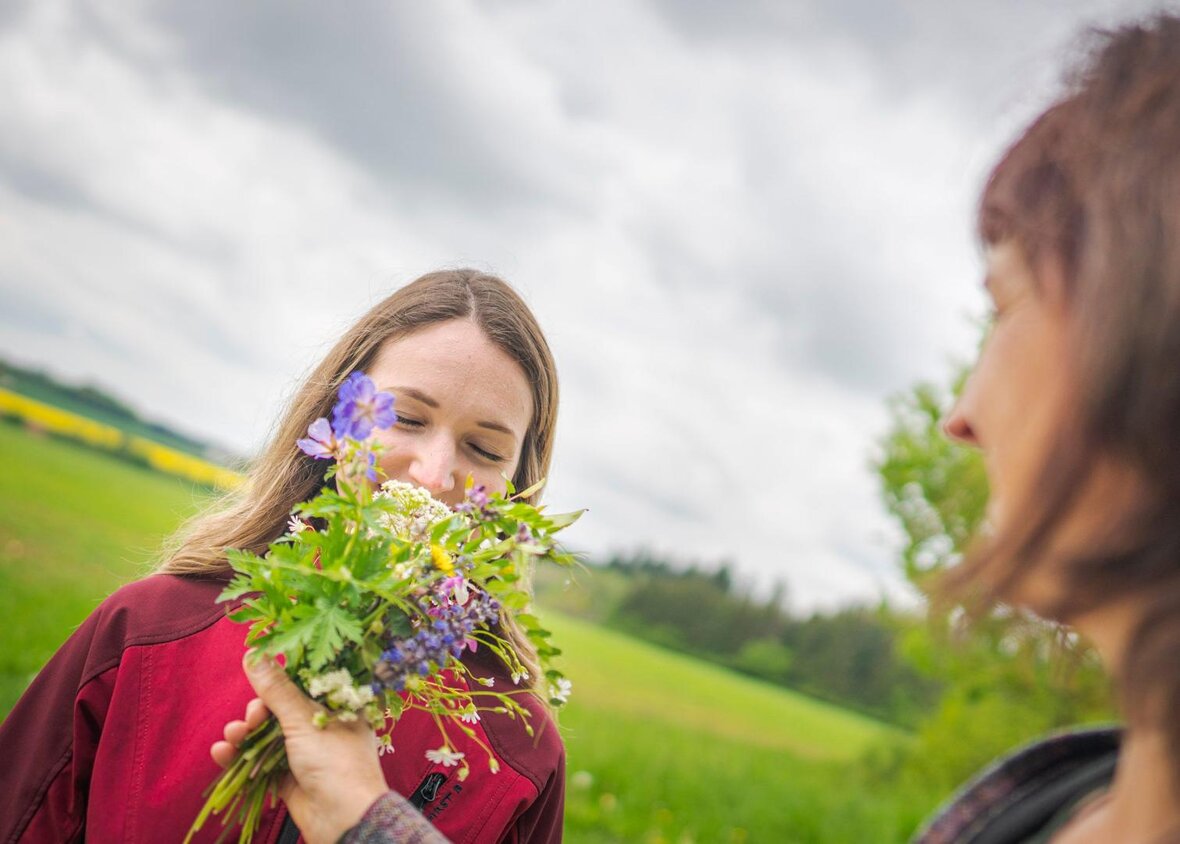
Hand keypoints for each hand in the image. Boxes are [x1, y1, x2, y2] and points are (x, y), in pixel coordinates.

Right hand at [211, 653, 389, 843]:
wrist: (344, 819)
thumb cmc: (336, 762)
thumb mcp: (303, 719)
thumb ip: (275, 689)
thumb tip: (253, 654)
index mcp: (337, 704)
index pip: (304, 682)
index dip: (279, 680)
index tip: (257, 676)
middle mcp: (321, 725)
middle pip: (280, 709)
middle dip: (257, 711)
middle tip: (252, 718)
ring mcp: (304, 751)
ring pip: (266, 735)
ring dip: (244, 734)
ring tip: (233, 736)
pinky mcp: (288, 775)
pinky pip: (259, 761)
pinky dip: (240, 757)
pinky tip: (222, 753)